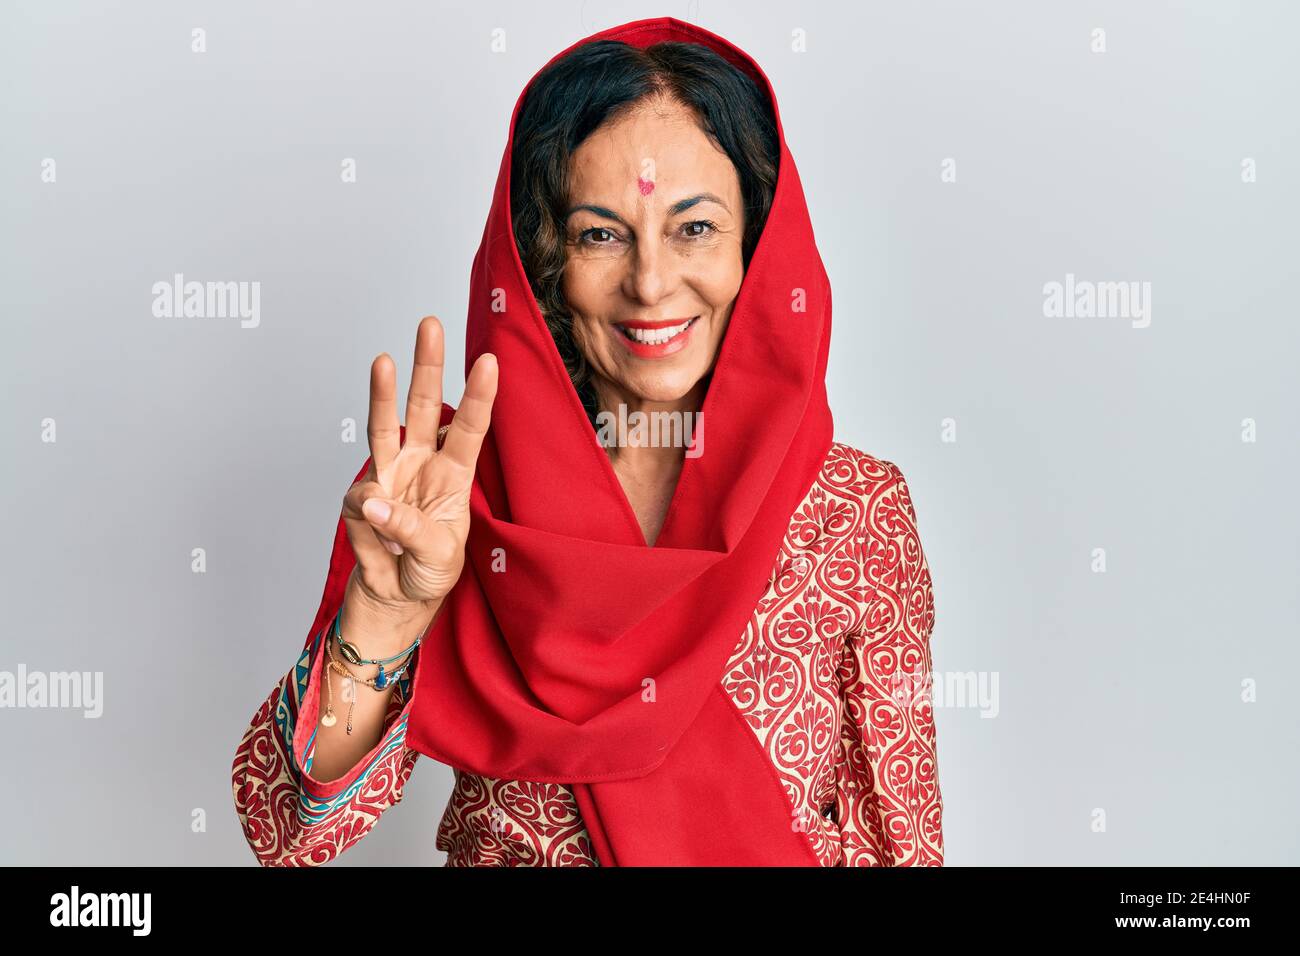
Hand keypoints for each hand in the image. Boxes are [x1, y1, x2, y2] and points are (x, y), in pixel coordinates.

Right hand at [340, 315, 497, 616]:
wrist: (398, 596)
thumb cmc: (431, 569)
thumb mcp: (440, 554)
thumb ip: (411, 527)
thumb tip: (376, 502)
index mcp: (454, 473)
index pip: (469, 426)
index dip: (479, 395)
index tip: (489, 361)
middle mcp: (421, 463)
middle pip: (424, 405)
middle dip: (427, 365)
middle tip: (431, 325)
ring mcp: (389, 475)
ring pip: (385, 424)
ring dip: (383, 392)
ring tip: (384, 359)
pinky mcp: (360, 497)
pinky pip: (362, 497)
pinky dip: (372, 517)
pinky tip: (383, 537)